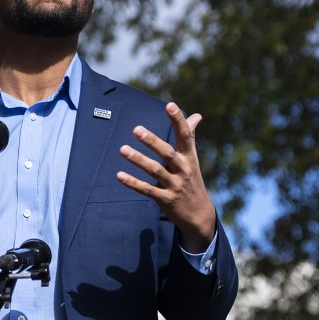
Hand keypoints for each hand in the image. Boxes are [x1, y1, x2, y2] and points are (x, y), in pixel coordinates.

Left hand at [116, 101, 216, 251]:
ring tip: (122, 149)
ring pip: (155, 170)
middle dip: (152, 141)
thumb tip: (196, 115)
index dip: (178, 120)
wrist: (199, 214)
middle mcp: (183, 170)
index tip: (170, 105)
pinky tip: (119, 175)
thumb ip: (190, 136)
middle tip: (136, 129)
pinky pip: (147, 190)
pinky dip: (133, 183)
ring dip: (138, 160)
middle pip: (167, 153)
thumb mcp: (192, 159)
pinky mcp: (165, 199)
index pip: (185, 135)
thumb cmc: (192, 180)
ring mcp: (174, 185)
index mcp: (189, 157)